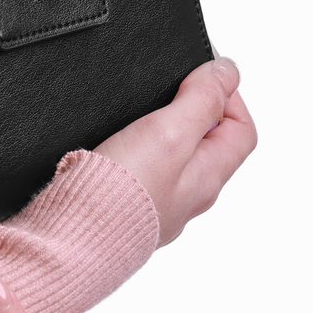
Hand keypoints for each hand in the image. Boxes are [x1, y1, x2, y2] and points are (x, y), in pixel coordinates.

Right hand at [94, 56, 256, 245]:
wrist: (71, 241)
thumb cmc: (120, 195)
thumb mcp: (170, 133)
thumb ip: (201, 99)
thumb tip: (227, 71)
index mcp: (207, 178)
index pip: (242, 131)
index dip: (229, 96)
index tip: (201, 77)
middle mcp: (186, 196)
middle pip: (208, 144)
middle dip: (194, 109)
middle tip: (168, 90)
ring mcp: (155, 205)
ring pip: (172, 159)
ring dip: (160, 130)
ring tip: (136, 112)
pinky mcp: (123, 207)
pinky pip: (140, 174)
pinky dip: (132, 151)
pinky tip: (110, 143)